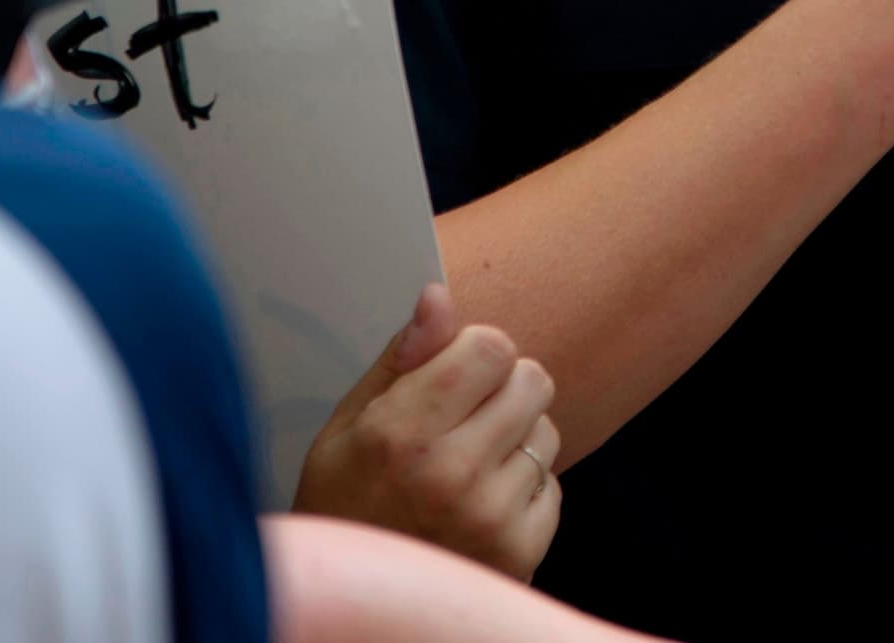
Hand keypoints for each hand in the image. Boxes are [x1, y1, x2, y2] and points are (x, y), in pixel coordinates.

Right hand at [294, 284, 563, 581]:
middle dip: (503, 389)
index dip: (477, 352)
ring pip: (546, 433)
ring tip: (468, 467)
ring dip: (516, 441)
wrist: (349, 596)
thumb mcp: (348, 424)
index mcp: (404, 431)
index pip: (493, 347)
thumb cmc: (341, 503)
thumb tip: (438, 296)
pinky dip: (524, 491)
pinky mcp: (518, 553)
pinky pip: (552, 487)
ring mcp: (490, 517)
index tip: (456, 374)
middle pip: (532, 381)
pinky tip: (480, 506)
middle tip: (466, 419)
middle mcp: (451, 473)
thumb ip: (402, 359)